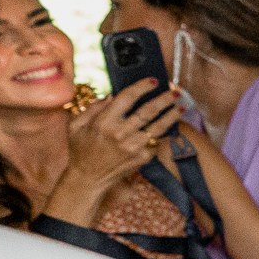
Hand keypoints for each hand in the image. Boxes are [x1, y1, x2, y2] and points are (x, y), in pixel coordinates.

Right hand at [65, 81, 183, 187]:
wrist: (88, 178)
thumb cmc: (81, 149)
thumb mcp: (77, 125)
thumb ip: (93, 108)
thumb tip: (111, 95)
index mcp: (104, 123)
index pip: (127, 98)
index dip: (142, 87)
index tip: (153, 80)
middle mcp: (121, 134)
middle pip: (148, 111)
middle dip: (164, 99)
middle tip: (175, 91)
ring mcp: (134, 147)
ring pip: (159, 127)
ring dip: (172, 115)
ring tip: (181, 106)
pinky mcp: (143, 157)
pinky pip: (156, 141)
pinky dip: (163, 132)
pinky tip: (169, 125)